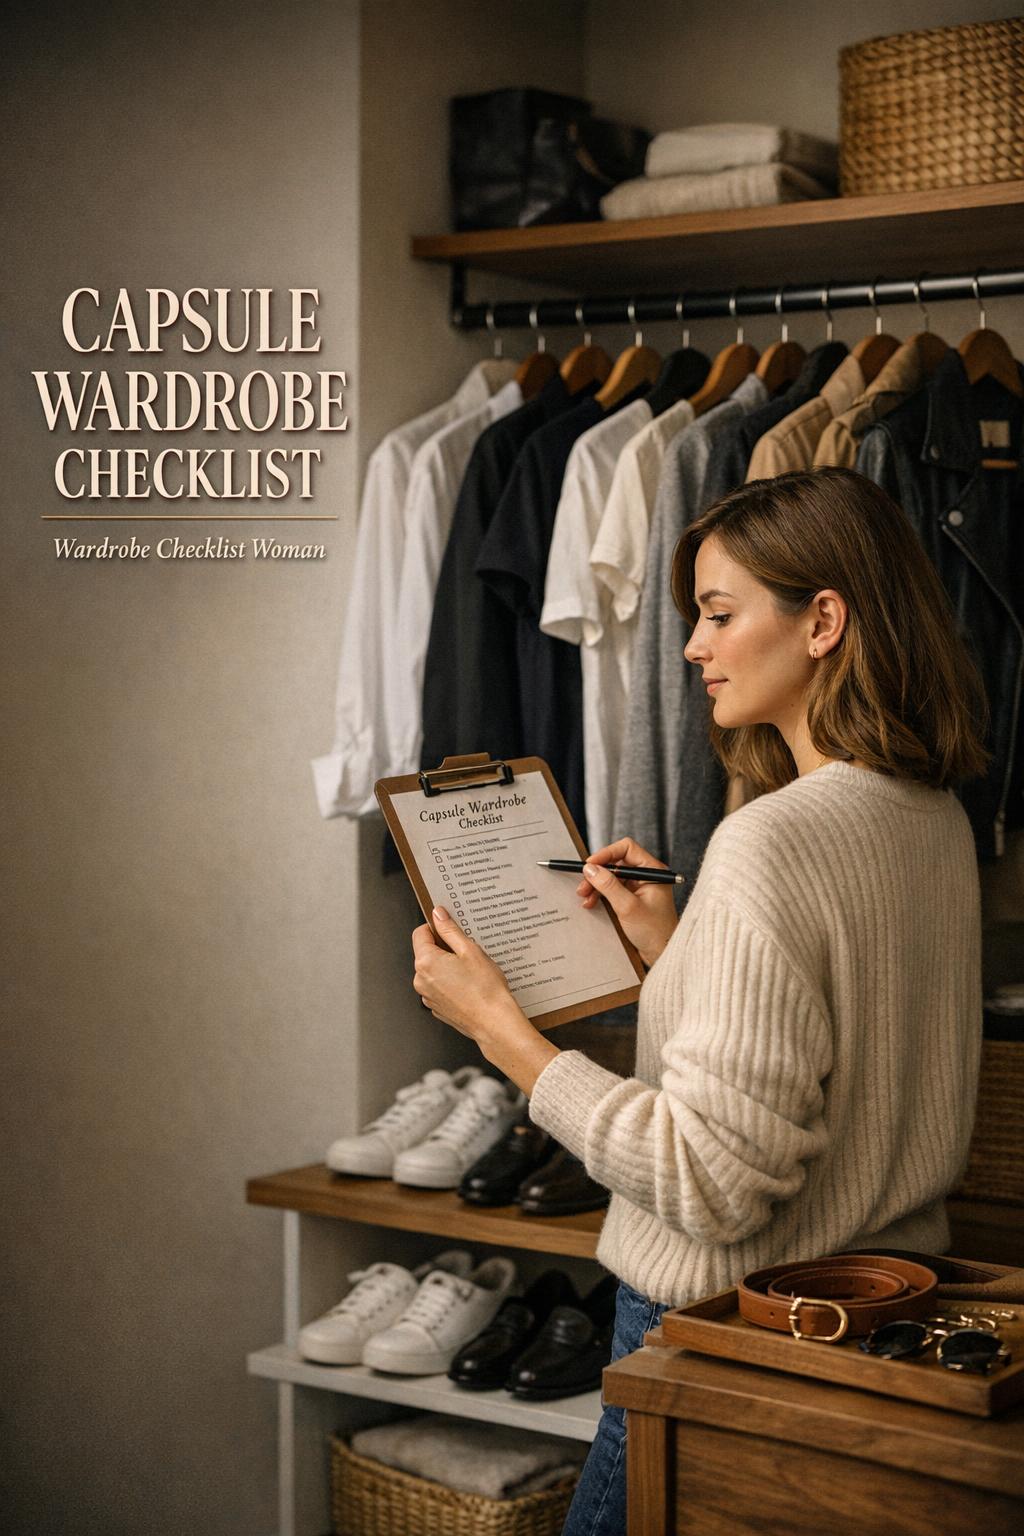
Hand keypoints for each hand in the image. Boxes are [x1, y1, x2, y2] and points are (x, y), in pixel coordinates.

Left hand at [411, 908, 559, 1094]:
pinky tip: (469, 986)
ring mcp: (427, 996)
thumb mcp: (470, 950)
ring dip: (447, 967)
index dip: (436, 928)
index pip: (420, 933)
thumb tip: (438, 914)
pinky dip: (450, 983)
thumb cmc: (486, 989)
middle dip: (444, 949)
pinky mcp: (436, 1008)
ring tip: (471, 972)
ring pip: (433, 971)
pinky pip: (439, 987)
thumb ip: (450, 930)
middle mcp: (421, 980)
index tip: (450, 929)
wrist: (494, 1023)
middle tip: (467, 953)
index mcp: (426, 962)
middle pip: (426, 953)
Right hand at [577, 838, 677, 967]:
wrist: (662, 954)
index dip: (606, 853)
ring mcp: (638, 888)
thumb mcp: (628, 907)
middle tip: (583, 886)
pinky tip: (591, 904)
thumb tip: (590, 868)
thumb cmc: (655, 932)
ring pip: (611, 877)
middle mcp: (646, 876)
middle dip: (597, 873)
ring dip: (596, 885)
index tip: (590, 864)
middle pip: (616, 863)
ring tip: (585, 897)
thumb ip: (608, 886)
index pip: (626, 848)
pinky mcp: (631, 899)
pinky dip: (600, 895)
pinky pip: (611, 890)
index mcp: (653, 870)